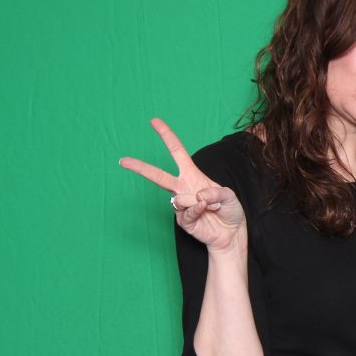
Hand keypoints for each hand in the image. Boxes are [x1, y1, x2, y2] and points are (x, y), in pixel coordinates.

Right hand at [120, 118, 245, 252]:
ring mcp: (182, 205)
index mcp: (193, 175)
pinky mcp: (183, 220)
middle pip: (158, 176)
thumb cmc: (231, 211)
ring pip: (178, 198)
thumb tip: (197, 196)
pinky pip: (186, 211)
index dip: (167, 136)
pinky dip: (198, 210)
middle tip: (123, 160)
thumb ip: (216, 192)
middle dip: (140, 168)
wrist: (232, 233)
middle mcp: (184, 188)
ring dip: (198, 202)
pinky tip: (206, 211)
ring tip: (211, 207)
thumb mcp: (229, 195)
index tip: (154, 121)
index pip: (177, 152)